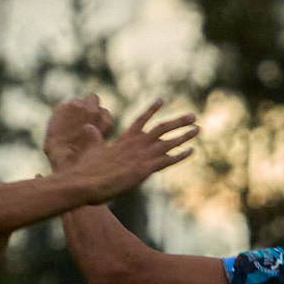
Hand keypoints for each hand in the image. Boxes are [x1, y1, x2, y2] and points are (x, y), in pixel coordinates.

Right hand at [54, 99, 197, 200]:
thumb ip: (94, 136)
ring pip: (168, 142)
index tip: (162, 100)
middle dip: (178, 121)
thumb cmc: (87, 168)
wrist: (86, 182)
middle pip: (161, 128)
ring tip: (197, 129)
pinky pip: (168, 160)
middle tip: (192, 116)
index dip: (152, 110)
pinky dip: (180, 155)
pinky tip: (191, 150)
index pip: (141, 120)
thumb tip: (89, 126)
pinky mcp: (145, 169)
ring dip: (184, 135)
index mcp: (124, 138)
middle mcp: (136, 144)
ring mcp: (142, 156)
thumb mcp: (91, 148)